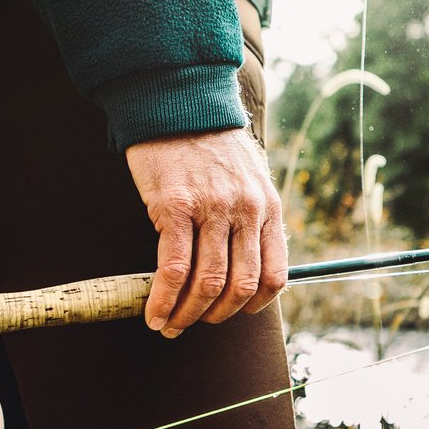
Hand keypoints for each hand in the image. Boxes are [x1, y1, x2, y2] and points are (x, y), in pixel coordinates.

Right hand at [125, 127, 286, 336]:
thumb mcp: (247, 179)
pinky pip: (173, 268)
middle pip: (241, 286)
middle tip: (195, 322)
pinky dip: (162, 299)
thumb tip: (241, 265)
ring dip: (187, 314)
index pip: (275, 275)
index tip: (234, 313)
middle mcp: (246, 212)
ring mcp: (213, 210)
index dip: (255, 305)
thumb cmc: (208, 146)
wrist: (177, 103)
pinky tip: (152, 313)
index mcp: (267, 208)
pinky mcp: (175, 207)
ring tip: (170, 325)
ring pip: (207, 283)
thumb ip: (250, 218)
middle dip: (217, 315)